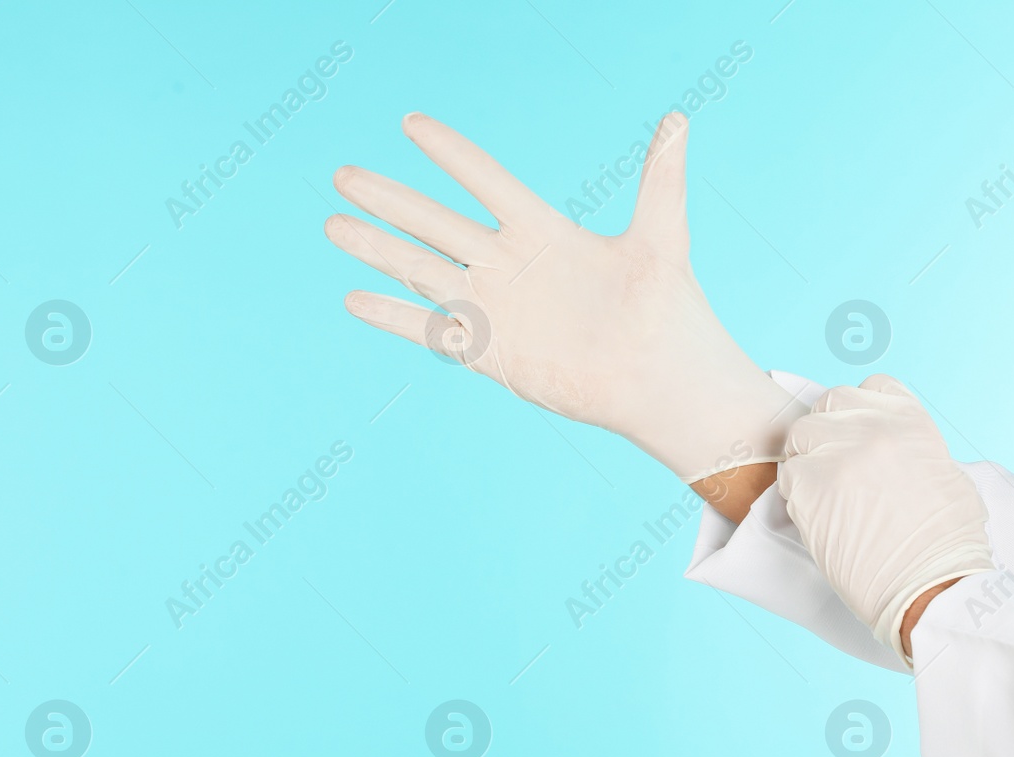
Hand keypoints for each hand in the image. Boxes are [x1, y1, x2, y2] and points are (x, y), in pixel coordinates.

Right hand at [325, 112, 803, 482]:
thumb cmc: (669, 311)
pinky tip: (355, 299)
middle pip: (436, 223)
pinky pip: (433, 331)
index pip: (485, 180)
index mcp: (544, 231)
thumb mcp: (662, 236)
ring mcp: (498, 310)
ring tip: (334, 224)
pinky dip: (395, 316)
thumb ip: (661, 178)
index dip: (450, 152)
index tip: (411, 122)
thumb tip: (679, 118)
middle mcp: (511, 266)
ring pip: (423, 271)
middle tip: (343, 174)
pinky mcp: (494, 354)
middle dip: (390, 199)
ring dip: (378, 250)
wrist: (663, 382)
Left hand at [777, 375, 992, 665]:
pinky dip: (795, 495)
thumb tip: (895, 453)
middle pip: (829, 405)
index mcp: (911, 420)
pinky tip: (817, 517)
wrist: (931, 586)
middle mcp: (873, 427)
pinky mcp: (809, 486)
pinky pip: (787, 476)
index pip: (871, 388)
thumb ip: (914, 450)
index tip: (861, 439)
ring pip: (800, 436)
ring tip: (824, 494)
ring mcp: (838, 453)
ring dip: (807, 461)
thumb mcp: (947, 475)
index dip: (861, 414)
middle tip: (834, 468)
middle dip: (828, 432)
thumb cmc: (949, 545)